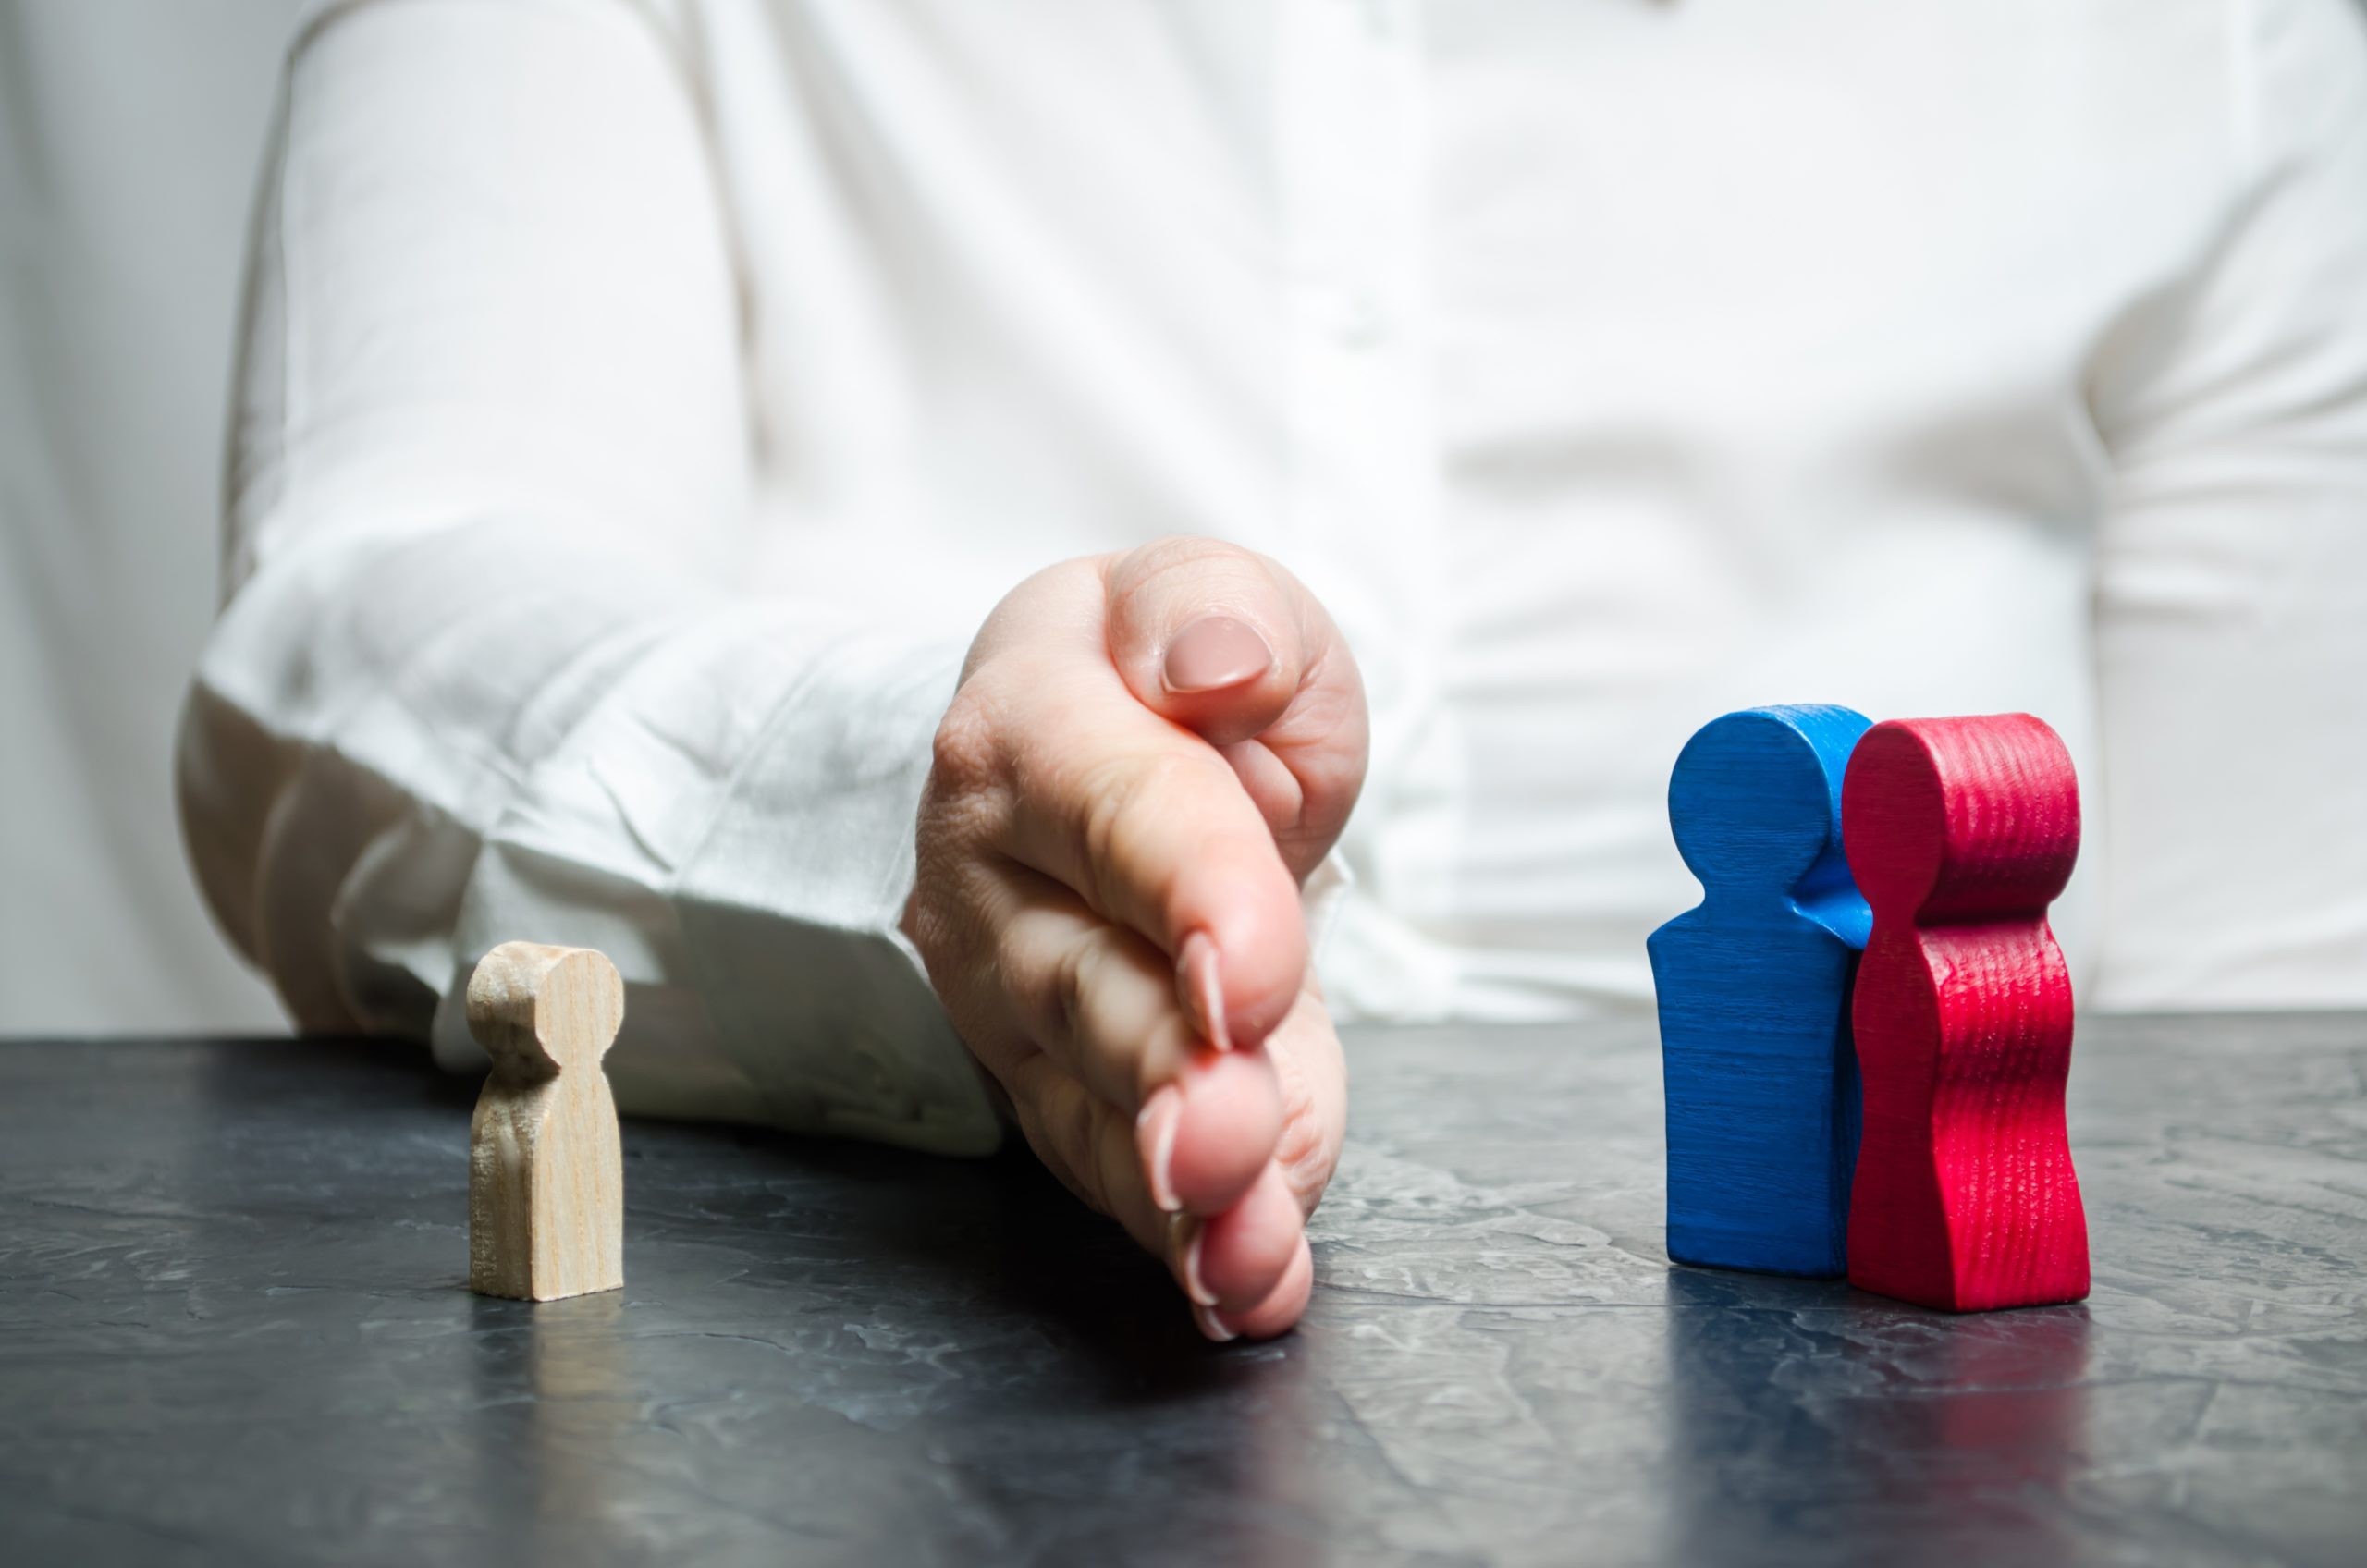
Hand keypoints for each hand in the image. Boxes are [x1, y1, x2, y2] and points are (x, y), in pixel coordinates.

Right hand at [905, 537, 1367, 1338]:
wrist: (1091, 755)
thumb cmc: (1160, 672)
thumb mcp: (1196, 593)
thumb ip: (1214, 611)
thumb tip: (1216, 665)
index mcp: (1031, 732)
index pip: (1116, 814)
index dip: (1189, 892)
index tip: (1251, 974)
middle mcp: (998, 884)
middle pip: (1084, 987)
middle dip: (1166, 1072)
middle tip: (1224, 1140)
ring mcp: (1020, 1006)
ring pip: (1096, 1111)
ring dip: (1179, 1194)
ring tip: (1246, 1251)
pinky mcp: (1065, 1094)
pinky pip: (1125, 1178)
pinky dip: (1191, 1244)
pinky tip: (1247, 1285)